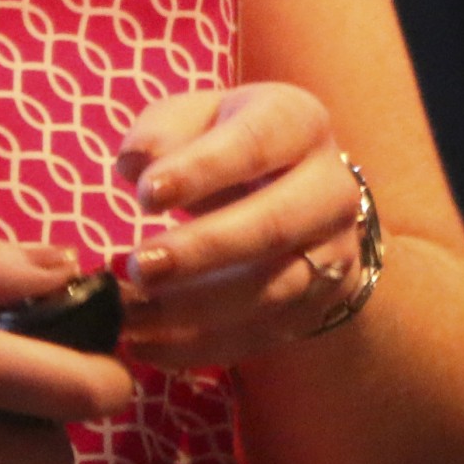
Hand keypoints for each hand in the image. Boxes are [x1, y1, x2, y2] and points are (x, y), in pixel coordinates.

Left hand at [111, 84, 366, 368]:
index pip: (254, 145)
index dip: (201, 171)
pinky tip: (146, 345)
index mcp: (298, 122)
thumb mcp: (197, 118)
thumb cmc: (228, 144)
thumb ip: (162, 130)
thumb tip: (135, 163)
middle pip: (273, 226)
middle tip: (138, 268)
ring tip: (130, 314)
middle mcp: (330, 188)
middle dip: (202, 251)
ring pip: (272, 291)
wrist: (295, 191)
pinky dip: (200, 345)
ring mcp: (334, 252)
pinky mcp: (319, 304)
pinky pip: (262, 334)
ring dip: (196, 310)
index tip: (144, 196)